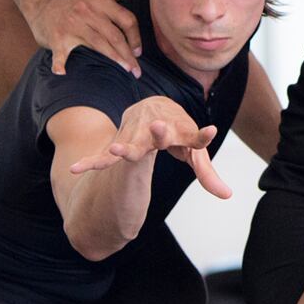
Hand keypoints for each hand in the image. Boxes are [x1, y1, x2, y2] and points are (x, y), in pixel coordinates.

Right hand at [34, 0, 142, 76]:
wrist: (44, 5)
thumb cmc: (77, 3)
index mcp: (100, 0)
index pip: (125, 19)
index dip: (135, 37)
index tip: (139, 52)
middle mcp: (87, 11)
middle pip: (114, 35)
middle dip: (128, 54)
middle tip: (136, 70)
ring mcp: (71, 25)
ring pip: (98, 44)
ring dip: (114, 59)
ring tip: (126, 70)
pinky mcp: (56, 38)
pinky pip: (59, 53)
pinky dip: (59, 64)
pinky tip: (62, 73)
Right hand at [69, 97, 231, 198]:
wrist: (153, 106)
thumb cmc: (177, 131)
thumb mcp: (194, 151)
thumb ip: (207, 173)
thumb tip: (227, 196)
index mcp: (180, 131)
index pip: (194, 135)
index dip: (202, 136)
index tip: (210, 132)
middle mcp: (158, 129)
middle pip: (158, 135)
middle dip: (158, 134)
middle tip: (158, 128)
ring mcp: (138, 135)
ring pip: (128, 143)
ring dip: (121, 148)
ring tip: (113, 152)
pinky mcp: (121, 142)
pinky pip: (105, 155)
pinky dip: (92, 161)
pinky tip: (76, 170)